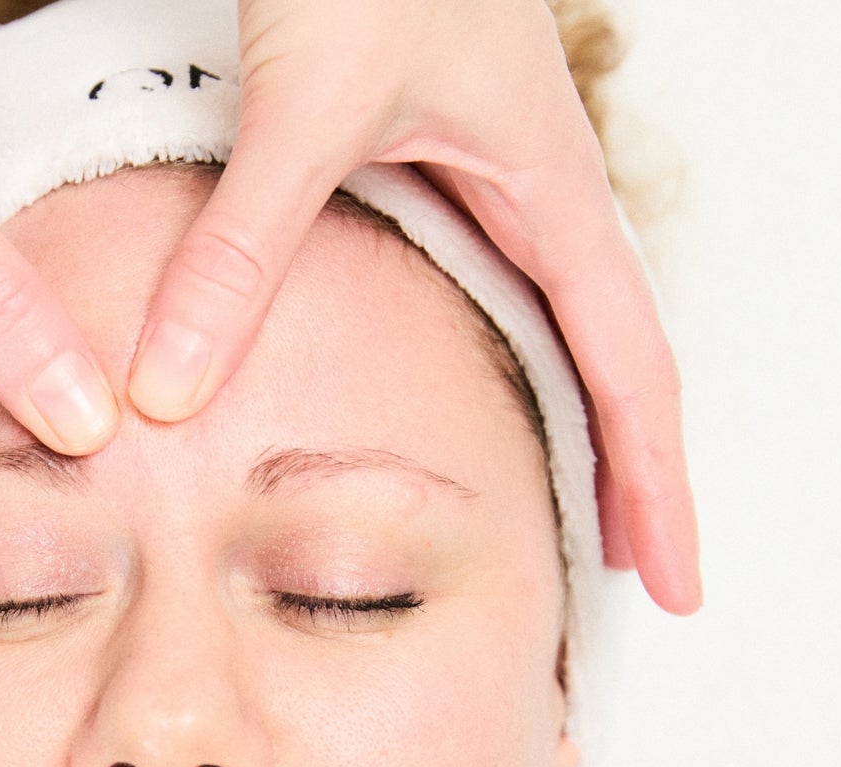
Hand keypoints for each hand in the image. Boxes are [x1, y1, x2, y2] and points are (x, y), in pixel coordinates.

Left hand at [128, 0, 700, 612]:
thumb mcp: (303, 106)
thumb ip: (239, 253)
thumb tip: (167, 397)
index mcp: (547, 188)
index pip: (629, 368)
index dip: (652, 482)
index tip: (673, 579)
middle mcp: (538, 195)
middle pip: (615, 365)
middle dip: (634, 477)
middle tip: (637, 585)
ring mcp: (495, 182)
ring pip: (563, 332)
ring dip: (582, 431)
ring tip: (579, 527)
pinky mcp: (438, 166)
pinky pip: (499, 292)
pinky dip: (513, 366)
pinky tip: (493, 408)